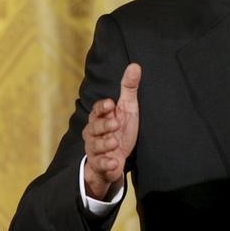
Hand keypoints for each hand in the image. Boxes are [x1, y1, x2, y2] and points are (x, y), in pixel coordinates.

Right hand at [82, 63, 140, 199]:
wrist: (117, 157)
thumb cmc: (121, 129)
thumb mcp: (127, 108)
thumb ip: (129, 88)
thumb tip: (135, 65)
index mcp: (100, 117)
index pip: (98, 110)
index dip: (102, 107)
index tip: (111, 104)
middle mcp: (94, 133)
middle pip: (94, 127)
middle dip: (104, 126)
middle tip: (115, 124)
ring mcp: (95, 149)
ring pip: (95, 146)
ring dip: (104, 144)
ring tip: (114, 142)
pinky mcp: (100, 164)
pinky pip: (100, 164)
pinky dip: (106, 164)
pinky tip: (113, 162)